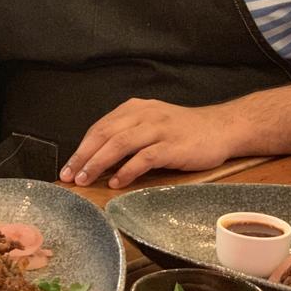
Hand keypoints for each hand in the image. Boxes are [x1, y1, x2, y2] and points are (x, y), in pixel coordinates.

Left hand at [59, 98, 231, 188]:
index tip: (68, 167)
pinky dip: (127, 170)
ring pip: (120, 144)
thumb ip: (127, 136)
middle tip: (70, 176)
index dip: (81, 148)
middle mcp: (143, 114)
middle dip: (83, 156)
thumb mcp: (151, 124)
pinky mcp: (173, 145)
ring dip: (99, 163)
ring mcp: (158, 129)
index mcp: (134, 108)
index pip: (100, 127)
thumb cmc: (183, 131)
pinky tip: (116, 182)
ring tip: (86, 180)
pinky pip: (144, 157)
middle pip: (104, 134)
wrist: (222, 128)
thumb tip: (98, 160)